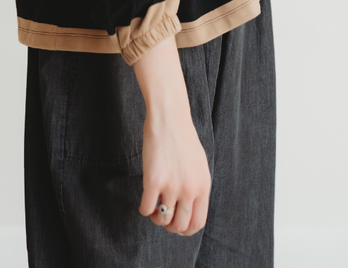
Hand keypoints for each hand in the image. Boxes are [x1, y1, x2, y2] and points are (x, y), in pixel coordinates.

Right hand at [134, 36, 210, 234]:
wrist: (170, 117)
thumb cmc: (183, 138)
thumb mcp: (199, 165)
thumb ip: (196, 187)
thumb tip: (189, 211)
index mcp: (203, 186)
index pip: (197, 223)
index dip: (185, 230)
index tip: (177, 225)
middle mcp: (190, 189)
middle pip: (180, 226)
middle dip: (169, 226)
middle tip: (163, 216)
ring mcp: (172, 186)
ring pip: (163, 219)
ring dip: (156, 217)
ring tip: (154, 206)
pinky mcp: (154, 180)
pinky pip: (146, 208)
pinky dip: (144, 209)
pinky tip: (145, 199)